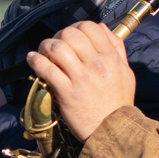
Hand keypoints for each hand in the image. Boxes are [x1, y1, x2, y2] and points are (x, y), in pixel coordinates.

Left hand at [26, 21, 134, 142]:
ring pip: (57, 48)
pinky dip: (36, 61)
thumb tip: (103, 28)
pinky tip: (32, 59)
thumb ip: (117, 48)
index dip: (76, 26)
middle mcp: (95, 64)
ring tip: (42, 51)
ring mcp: (80, 78)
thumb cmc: (118, 102)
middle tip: (54, 44)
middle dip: (58, 35)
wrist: (113, 130)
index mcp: (110, 57)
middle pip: (70, 34)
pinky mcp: (66, 92)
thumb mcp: (126, 72)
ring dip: (45, 46)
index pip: (90, 27)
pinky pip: (47, 69)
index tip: (70, 35)